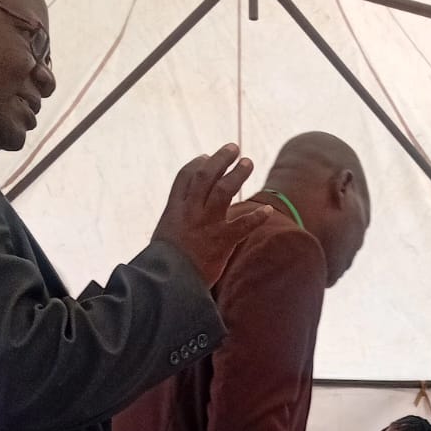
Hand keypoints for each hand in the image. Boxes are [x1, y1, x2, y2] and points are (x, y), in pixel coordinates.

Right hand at [152, 146, 270, 287]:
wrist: (168, 281)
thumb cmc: (162, 266)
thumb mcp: (163, 239)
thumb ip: (173, 227)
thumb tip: (177, 229)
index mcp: (175, 209)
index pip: (186, 177)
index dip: (197, 164)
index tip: (205, 157)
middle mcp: (191, 211)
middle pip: (206, 175)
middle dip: (221, 159)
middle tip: (234, 148)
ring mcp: (207, 224)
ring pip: (224, 190)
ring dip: (238, 174)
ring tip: (248, 162)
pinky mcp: (222, 241)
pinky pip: (243, 225)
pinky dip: (257, 217)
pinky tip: (268, 210)